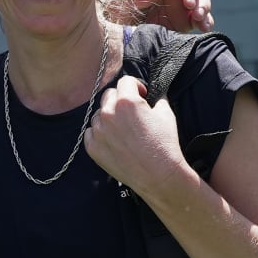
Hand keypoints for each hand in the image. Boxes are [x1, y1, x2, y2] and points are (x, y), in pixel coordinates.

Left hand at [83, 75, 198, 200]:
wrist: (158, 175)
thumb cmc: (164, 144)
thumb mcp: (166, 114)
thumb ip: (157, 99)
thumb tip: (154, 96)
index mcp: (126, 101)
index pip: (125, 81)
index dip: (135, 86)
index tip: (141, 95)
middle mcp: (108, 113)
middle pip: (109, 95)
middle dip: (120, 99)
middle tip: (131, 112)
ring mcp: (98, 131)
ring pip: (98, 114)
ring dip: (109, 117)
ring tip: (122, 129)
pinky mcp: (92, 148)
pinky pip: (90, 133)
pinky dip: (99, 133)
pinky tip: (113, 140)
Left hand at [110, 0, 213, 31]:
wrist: (121, 39)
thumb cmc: (117, 15)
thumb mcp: (120, 4)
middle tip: (189, 3)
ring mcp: (181, 5)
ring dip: (203, 4)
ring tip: (198, 16)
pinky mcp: (187, 21)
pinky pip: (202, 18)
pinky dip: (206, 21)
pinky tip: (205, 27)